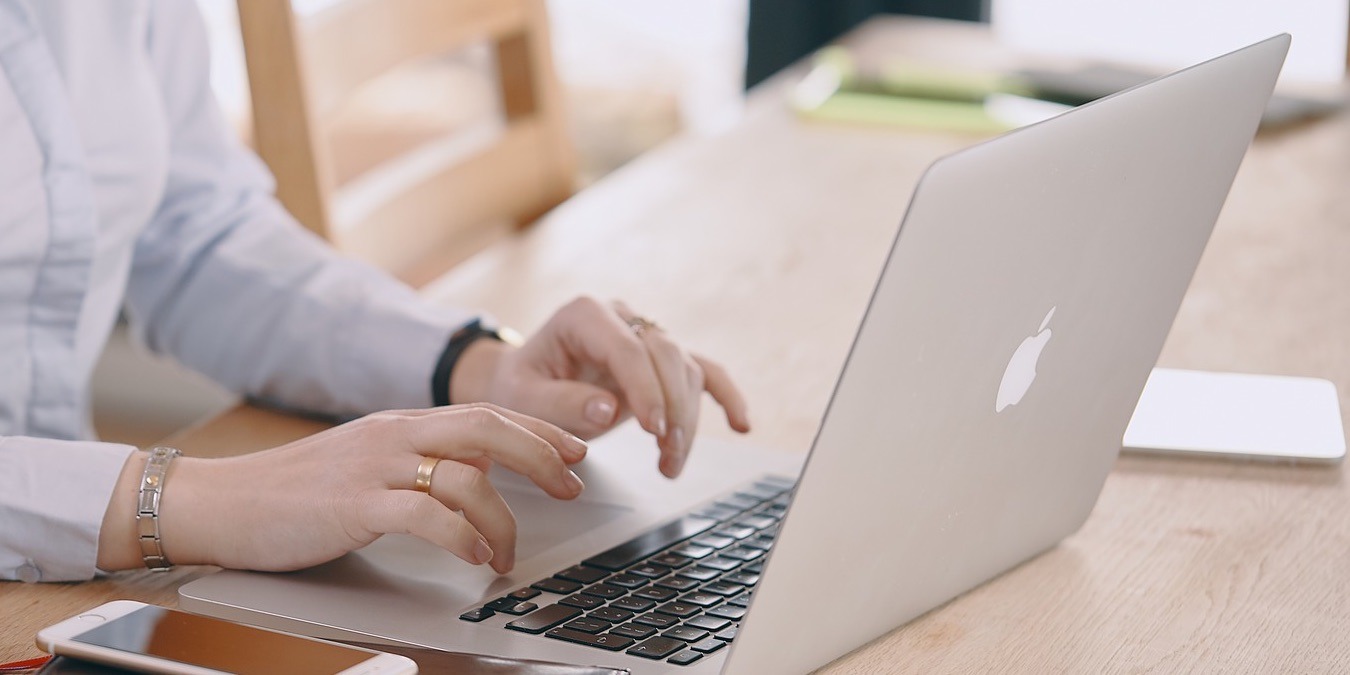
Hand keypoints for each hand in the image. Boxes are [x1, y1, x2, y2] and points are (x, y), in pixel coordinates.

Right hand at [97, 404, 586, 573]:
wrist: (221, 502)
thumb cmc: (296, 491)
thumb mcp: (370, 462)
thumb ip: (423, 460)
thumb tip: (480, 469)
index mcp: (402, 422)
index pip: (487, 412)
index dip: (539, 429)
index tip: (577, 449)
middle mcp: (395, 434)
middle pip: (489, 428)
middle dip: (542, 455)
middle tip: (574, 486)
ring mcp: (375, 467)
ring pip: (466, 476)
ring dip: (502, 519)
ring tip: (509, 554)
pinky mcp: (355, 505)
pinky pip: (427, 515)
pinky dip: (462, 537)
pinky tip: (476, 556)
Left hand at [450, 296, 750, 477]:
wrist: (524, 382)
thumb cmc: (521, 387)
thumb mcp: (524, 398)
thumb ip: (561, 403)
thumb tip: (608, 408)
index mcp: (585, 315)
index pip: (627, 348)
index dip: (645, 388)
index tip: (652, 429)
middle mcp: (622, 317)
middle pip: (666, 355)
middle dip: (673, 408)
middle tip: (667, 453)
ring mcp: (646, 335)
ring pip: (685, 370)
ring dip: (687, 419)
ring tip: (670, 463)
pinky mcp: (661, 361)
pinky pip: (703, 372)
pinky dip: (726, 396)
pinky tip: (742, 424)